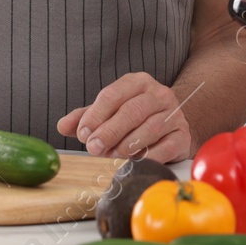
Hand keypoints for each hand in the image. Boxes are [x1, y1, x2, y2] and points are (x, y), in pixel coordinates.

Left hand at [57, 72, 191, 163]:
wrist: (173, 126)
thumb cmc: (136, 118)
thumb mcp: (109, 112)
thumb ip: (86, 117)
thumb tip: (62, 126)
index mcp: (137, 82)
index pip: (113, 95)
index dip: (96, 115)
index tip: (83, 133)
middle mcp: (159, 94)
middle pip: (132, 110)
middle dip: (109, 131)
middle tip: (93, 147)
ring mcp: (174, 114)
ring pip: (150, 127)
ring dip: (127, 144)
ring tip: (112, 155)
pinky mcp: (183, 136)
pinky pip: (166, 146)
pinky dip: (149, 155)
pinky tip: (135, 161)